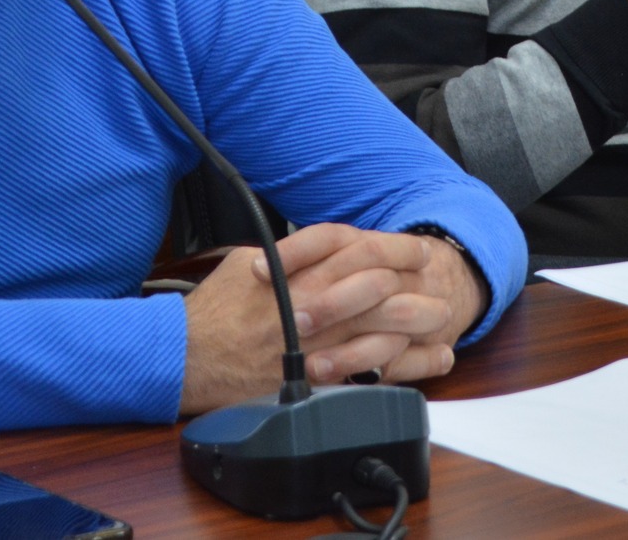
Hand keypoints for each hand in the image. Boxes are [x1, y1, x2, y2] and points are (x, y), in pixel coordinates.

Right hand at [178, 225, 480, 412]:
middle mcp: (309, 306)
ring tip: (443, 319)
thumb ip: (289, 253)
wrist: (184, 358)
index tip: (418, 249)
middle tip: (439, 283)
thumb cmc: (214, 310)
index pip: (357, 249)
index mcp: (296, 272)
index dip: (395, 247)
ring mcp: (313, 346)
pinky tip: (430, 361)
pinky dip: (404, 367)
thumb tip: (323, 246)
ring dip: (418, 325)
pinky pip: (368, 372)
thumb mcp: (247, 260)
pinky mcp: (312, 380)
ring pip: (380, 331)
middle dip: (415, 284)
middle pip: (378, 288)